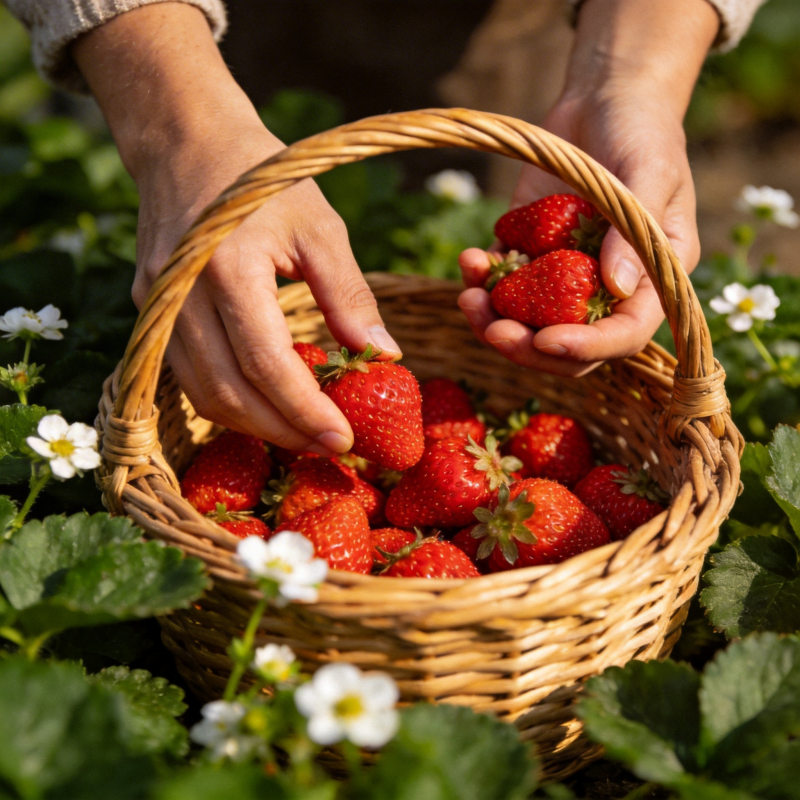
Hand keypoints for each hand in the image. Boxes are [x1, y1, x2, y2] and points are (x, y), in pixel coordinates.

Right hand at [75, 4, 400, 455]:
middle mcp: (181, 295)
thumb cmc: (264, 178)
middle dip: (283, 431)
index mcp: (227, 268)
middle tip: (329, 446)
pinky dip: (228, 401)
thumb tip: (384, 354)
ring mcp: (158, 306)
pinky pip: (188, 376)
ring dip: (254, 425)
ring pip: (202, 395)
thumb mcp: (320, 226)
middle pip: (228, 393)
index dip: (305, 411)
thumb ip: (349, 293)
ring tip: (302, 434)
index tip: (344, 439)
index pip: (266, 364)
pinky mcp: (151, 312)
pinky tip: (265, 405)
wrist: (186, 141)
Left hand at [458, 0, 718, 376]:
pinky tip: (470, 260)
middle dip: (527, 346)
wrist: (605, 98)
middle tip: (492, 330)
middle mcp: (606, 289)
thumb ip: (634, 232)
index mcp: (651, 281)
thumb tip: (617, 288)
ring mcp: (565, 275)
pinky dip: (483, 280)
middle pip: (568, 346)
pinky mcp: (531, 253)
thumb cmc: (642, 131)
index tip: (545, 339)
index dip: (586, 348)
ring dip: (493, 320)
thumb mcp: (649, 172)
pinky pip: (503, 283)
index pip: (623, 335)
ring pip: (528, 323)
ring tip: (468, 296)